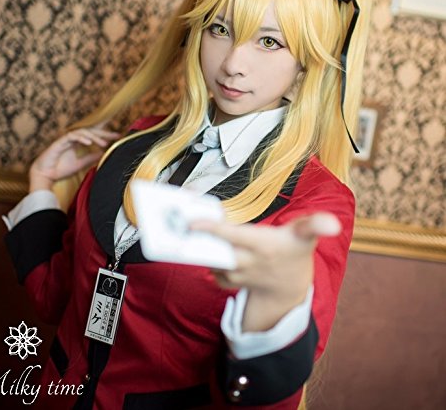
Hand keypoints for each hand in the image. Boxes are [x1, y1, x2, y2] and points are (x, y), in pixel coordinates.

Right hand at [29, 126, 120, 191]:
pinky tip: (89, 143)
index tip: (118, 136)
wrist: (45, 175)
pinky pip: (72, 136)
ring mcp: (66, 139)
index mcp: (79, 142)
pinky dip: (81, 138)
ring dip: (94, 136)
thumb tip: (103, 153)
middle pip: (91, 131)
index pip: (94, 134)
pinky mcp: (59, 142)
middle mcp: (73, 139)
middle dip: (104, 132)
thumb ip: (91, 158)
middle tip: (116, 135)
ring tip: (103, 143)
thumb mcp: (81, 164)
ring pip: (83, 132)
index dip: (105, 133)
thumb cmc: (60, 169)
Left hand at [190, 212, 340, 330]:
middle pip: (216, 252)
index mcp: (262, 245)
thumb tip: (334, 224)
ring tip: (186, 234)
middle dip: (197, 241)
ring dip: (199, 250)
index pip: (233, 235)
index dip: (212, 228)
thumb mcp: (306, 236)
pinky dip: (206, 260)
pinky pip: (212, 271)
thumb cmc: (294, 252)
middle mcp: (247, 261)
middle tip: (176, 225)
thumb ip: (315, 226)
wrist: (289, 287)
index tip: (191, 222)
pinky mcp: (229, 280)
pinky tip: (203, 248)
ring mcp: (237, 273)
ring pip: (211, 261)